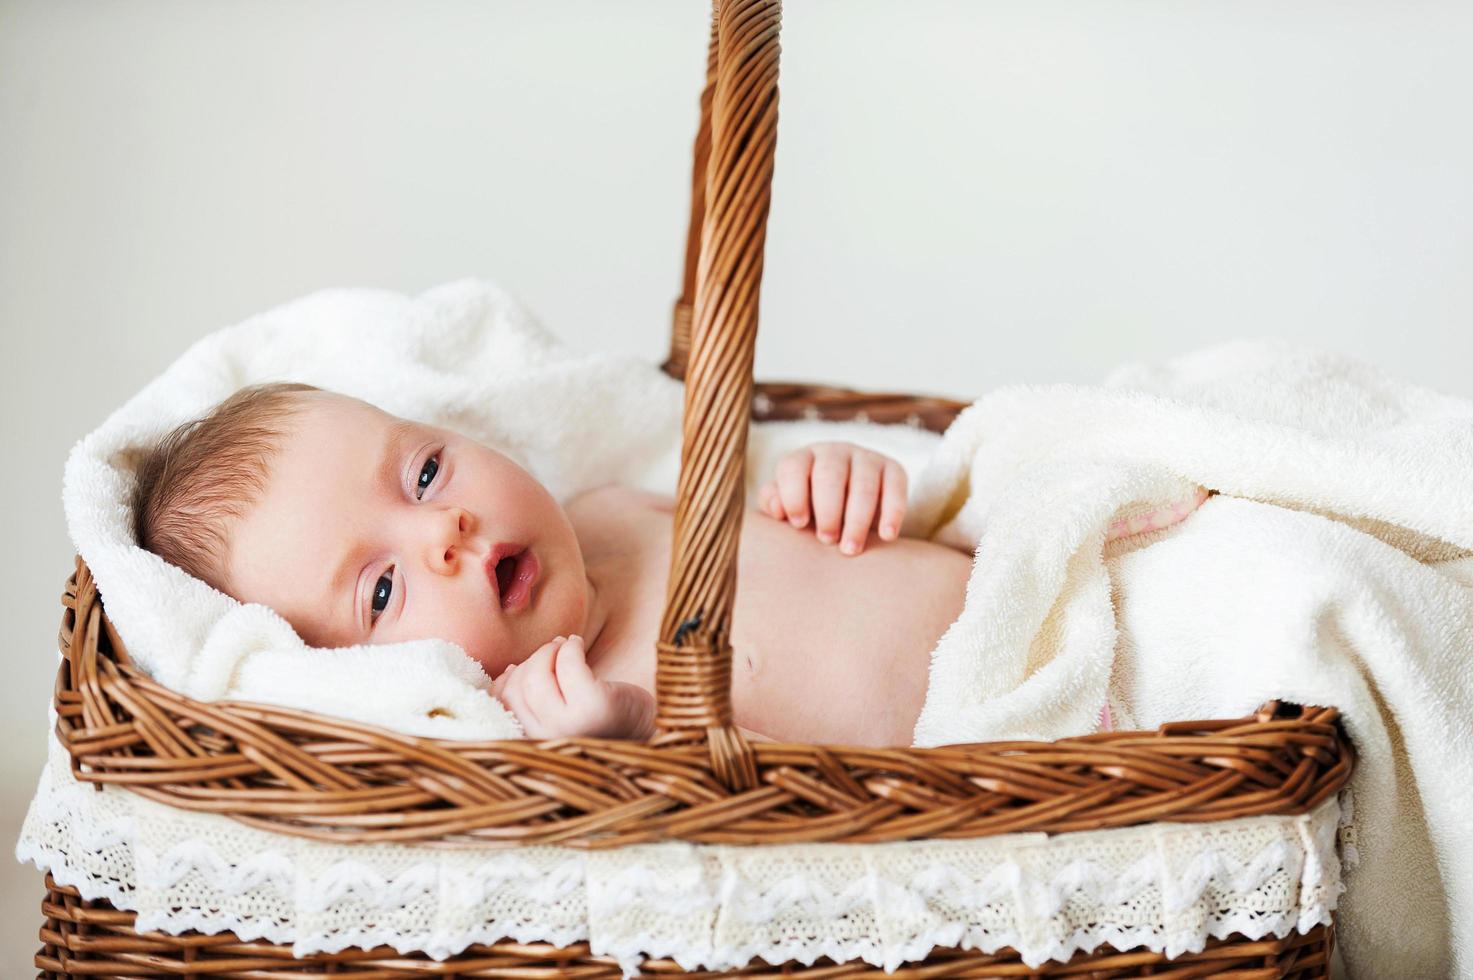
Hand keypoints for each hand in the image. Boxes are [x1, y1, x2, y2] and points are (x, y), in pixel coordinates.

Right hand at [490, 635, 654, 739]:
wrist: (647, 728)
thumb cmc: (599, 717)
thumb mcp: (558, 712)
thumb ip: (531, 700)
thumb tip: (507, 670)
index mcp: (535, 745)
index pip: (502, 704)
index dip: (507, 679)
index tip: (521, 667)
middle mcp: (548, 741)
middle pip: (518, 687)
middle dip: (533, 660)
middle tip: (552, 649)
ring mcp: (571, 727)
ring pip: (537, 675)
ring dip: (550, 650)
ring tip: (565, 645)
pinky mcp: (595, 707)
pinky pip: (569, 663)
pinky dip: (570, 646)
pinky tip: (577, 643)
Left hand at [757, 441, 906, 554]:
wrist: (851, 503)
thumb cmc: (811, 508)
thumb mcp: (790, 505)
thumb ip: (775, 504)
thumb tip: (777, 509)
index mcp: (804, 459)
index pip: (793, 468)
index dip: (793, 496)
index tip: (798, 524)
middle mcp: (834, 452)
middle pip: (830, 476)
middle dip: (828, 511)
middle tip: (827, 540)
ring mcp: (866, 459)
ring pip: (863, 485)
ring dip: (857, 520)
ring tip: (850, 549)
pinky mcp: (893, 470)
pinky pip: (896, 488)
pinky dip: (892, 513)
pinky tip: (886, 536)